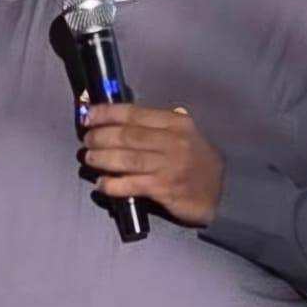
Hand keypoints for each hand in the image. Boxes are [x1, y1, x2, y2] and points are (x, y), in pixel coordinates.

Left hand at [82, 104, 223, 225]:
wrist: (221, 192)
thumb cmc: (197, 161)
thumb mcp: (185, 134)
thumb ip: (158, 124)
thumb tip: (118, 116)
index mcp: (176, 123)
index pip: (134, 113)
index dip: (107, 113)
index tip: (88, 116)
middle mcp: (172, 141)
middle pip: (127, 135)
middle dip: (101, 136)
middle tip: (86, 140)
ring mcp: (169, 165)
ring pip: (127, 158)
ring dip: (103, 158)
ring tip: (89, 158)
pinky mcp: (164, 188)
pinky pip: (131, 184)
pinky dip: (113, 184)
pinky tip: (102, 184)